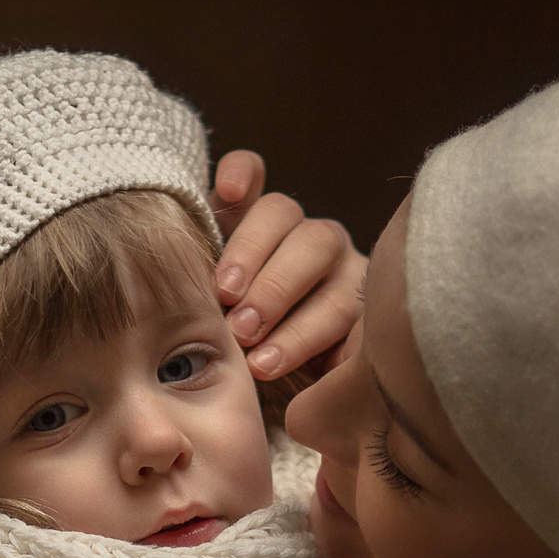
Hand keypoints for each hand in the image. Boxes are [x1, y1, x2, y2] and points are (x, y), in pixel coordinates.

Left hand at [209, 150, 365, 381]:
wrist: (287, 383)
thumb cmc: (236, 337)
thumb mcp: (211, 310)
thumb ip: (199, 285)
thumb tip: (188, 287)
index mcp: (264, 225)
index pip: (253, 176)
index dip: (242, 174)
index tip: (228, 193)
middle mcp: (312, 238)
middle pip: (303, 233)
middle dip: (266, 277)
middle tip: (235, 319)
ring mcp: (349, 275)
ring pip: (336, 286)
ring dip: (295, 326)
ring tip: (259, 363)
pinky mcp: (371, 320)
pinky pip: (365, 332)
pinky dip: (340, 352)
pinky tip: (315, 373)